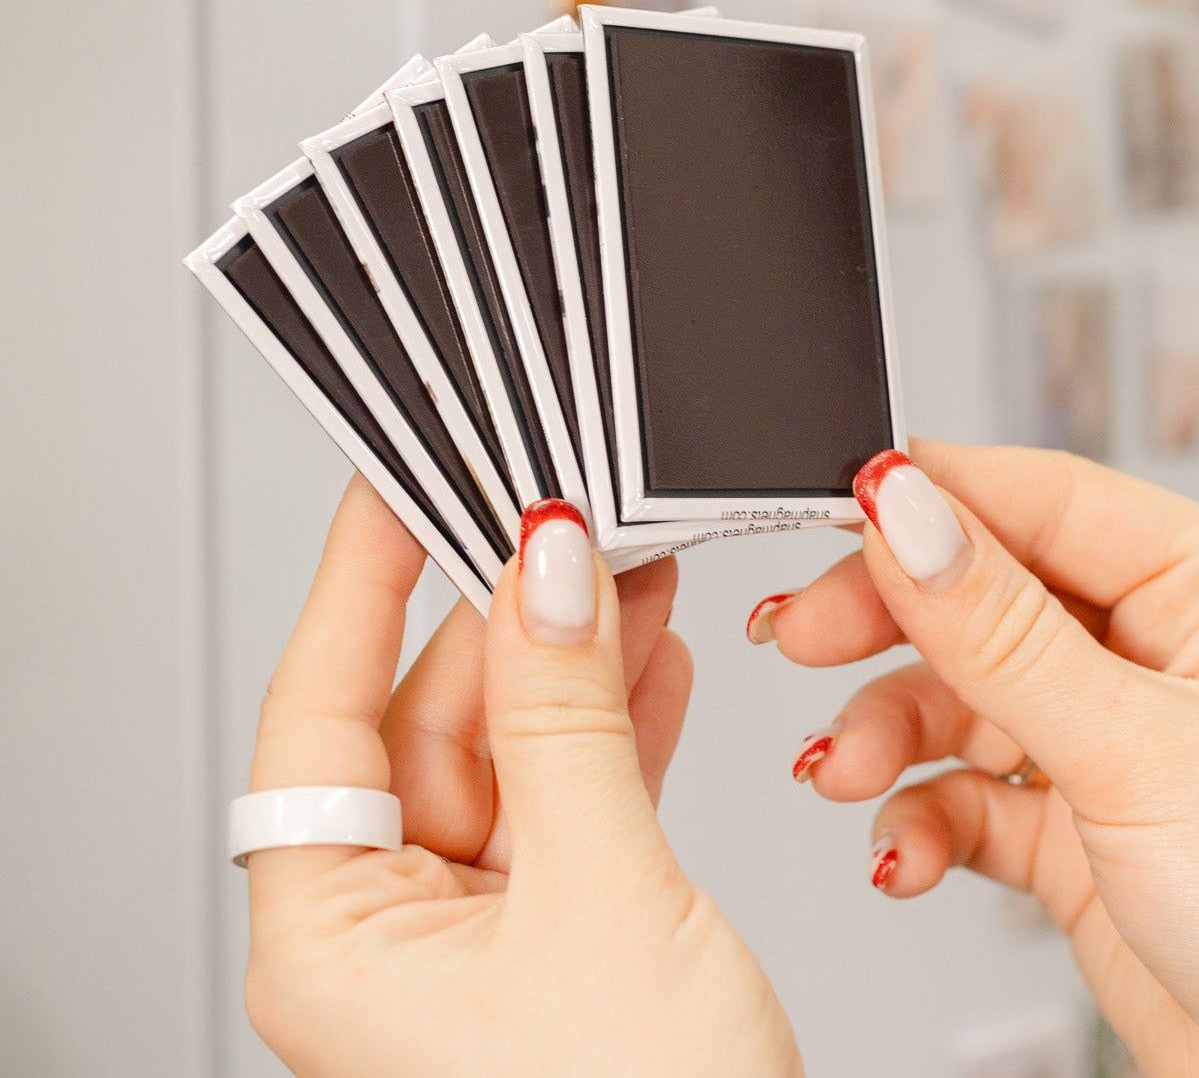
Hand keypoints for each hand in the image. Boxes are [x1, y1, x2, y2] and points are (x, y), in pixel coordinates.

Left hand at [243, 476, 801, 1077]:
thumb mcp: (598, 899)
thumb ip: (569, 722)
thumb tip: (544, 570)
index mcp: (336, 940)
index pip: (320, 712)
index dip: (360, 582)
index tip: (398, 483)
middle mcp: (394, 926)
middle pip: (435, 715)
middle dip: (512, 607)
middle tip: (564, 513)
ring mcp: (480, 923)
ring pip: (518, 742)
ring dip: (580, 654)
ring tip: (630, 564)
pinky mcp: (559, 922)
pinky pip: (575, 790)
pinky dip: (621, 719)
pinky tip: (654, 654)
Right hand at [760, 442, 1198, 1077]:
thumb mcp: (1135, 749)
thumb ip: (1001, 629)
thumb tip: (909, 514)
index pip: (1045, 501)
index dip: (937, 499)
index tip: (842, 504)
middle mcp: (1153, 648)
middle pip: (980, 590)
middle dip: (884, 623)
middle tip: (798, 636)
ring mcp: (1104, 734)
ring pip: (954, 693)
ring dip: (886, 733)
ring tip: (843, 771)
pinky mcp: (1065, 818)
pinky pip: (959, 787)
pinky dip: (915, 814)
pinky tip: (901, 849)